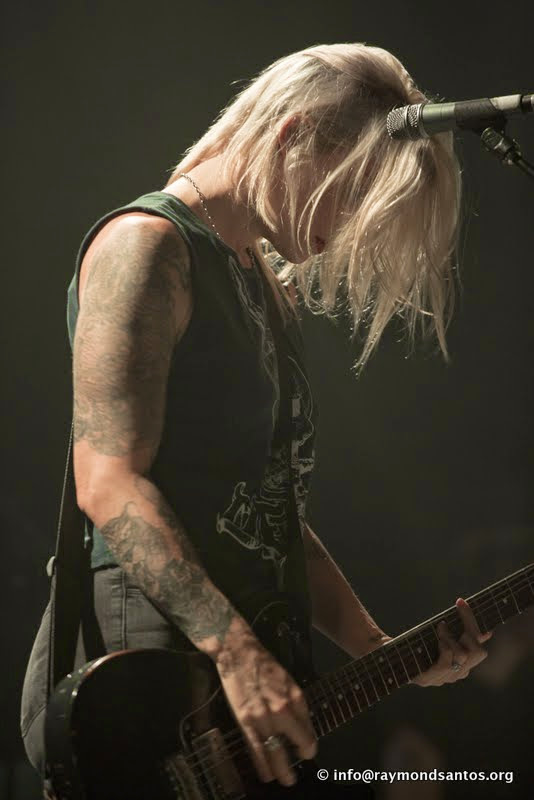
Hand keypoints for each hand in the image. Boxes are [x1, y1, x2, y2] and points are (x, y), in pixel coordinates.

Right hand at [214, 626, 316, 786]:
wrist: (239, 653)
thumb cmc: (264, 664)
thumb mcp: (289, 681)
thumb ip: (297, 704)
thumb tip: (302, 725)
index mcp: (296, 698)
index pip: (309, 731)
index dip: (309, 746)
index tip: (306, 752)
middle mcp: (283, 710)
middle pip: (297, 745)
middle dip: (298, 763)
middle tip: (296, 774)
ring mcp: (264, 717)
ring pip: (276, 753)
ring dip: (281, 771)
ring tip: (285, 780)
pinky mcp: (246, 721)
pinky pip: (256, 749)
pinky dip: (262, 765)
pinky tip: (265, 774)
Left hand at [411, 598, 492, 686]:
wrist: (388, 657)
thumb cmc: (417, 645)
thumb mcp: (442, 637)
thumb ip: (462, 635)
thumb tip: (488, 633)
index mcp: (463, 665)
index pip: (480, 650)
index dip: (474, 625)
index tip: (461, 602)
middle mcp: (457, 675)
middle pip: (479, 653)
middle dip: (467, 629)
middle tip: (449, 620)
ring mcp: (444, 679)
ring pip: (463, 655)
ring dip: (451, 637)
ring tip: (440, 629)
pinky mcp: (429, 679)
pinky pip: (447, 661)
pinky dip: (444, 645)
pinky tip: (437, 639)